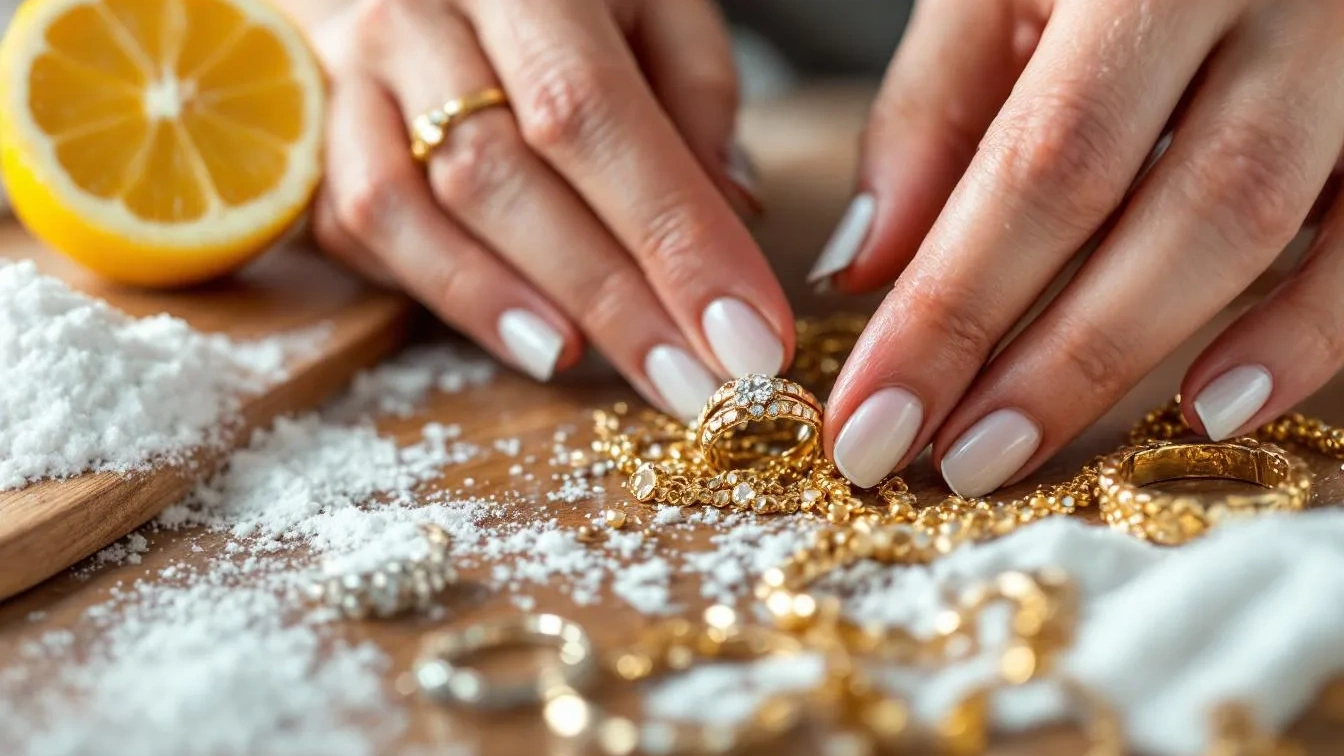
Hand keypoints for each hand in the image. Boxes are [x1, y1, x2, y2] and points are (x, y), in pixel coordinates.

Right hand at [306, 0, 792, 420]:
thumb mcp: (648, 1)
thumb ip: (695, 89)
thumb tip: (731, 212)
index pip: (592, 111)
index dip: (671, 234)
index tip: (746, 335)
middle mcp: (418, 12)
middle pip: (499, 172)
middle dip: (608, 296)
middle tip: (693, 384)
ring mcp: (349, 75)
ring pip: (409, 208)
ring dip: (507, 306)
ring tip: (597, 370)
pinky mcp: (311, 136)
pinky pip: (358, 228)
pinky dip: (446, 293)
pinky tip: (526, 339)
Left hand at [814, 0, 1343, 493]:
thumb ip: (938, 106)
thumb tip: (868, 268)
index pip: (1038, 162)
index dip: (950, 307)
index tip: (868, 419)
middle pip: (1150, 211)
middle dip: (1036, 361)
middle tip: (942, 462)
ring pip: (1255, 229)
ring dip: (1135, 361)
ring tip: (1025, 452)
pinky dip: (1305, 331)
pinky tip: (1214, 407)